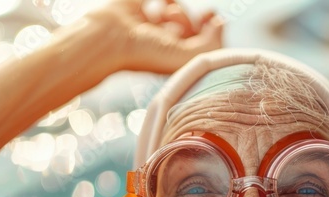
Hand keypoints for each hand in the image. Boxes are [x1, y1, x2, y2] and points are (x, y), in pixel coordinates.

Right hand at [85, 0, 223, 73]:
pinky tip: (161, 3)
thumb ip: (212, 44)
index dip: (213, 31)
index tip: (215, 20)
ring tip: (165, 17)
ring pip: (177, 11)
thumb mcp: (186, 57)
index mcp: (173, 59)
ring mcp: (149, 24)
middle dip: (193, 22)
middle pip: (191, 27)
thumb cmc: (145, 53)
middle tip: (193, 20)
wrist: (110, 38)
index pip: (201, 45)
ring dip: (177, 12)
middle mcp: (162, 43)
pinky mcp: (138, 5)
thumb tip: (219, 22)